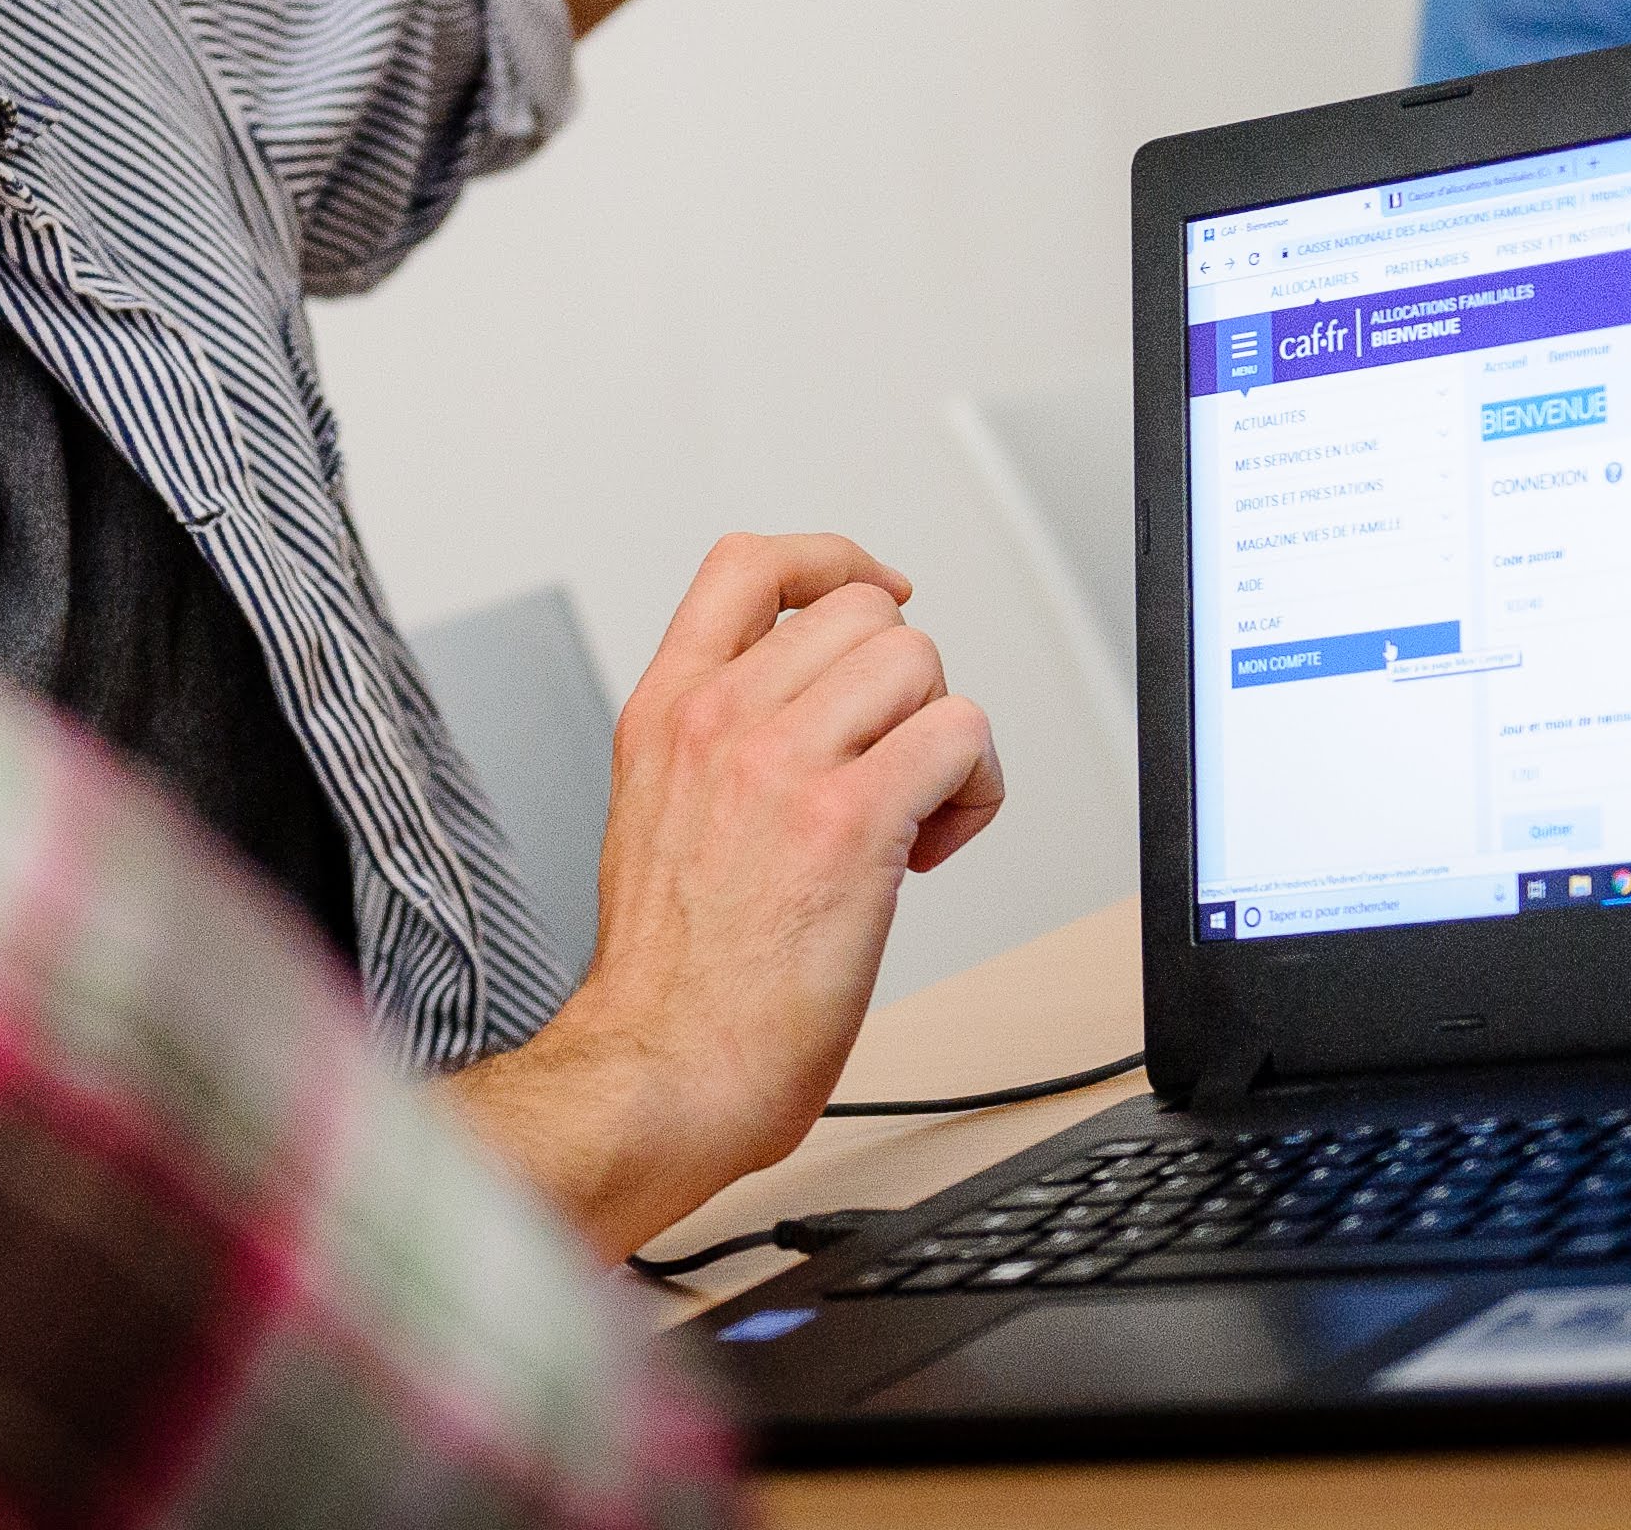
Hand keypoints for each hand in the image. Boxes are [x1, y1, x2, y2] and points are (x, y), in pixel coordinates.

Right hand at [446, 533, 1002, 1259]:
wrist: (658, 1071)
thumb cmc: (668, 979)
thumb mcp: (656, 815)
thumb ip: (714, 748)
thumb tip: (806, 714)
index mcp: (666, 711)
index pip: (750, 563)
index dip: (833, 561)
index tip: (876, 594)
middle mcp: (719, 720)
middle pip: (866, 614)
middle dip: (901, 687)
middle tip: (884, 768)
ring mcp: (781, 764)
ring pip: (922, 663)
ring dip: (942, 737)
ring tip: (908, 814)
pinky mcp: (848, 823)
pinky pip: (961, 735)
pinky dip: (974, 790)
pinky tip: (930, 851)